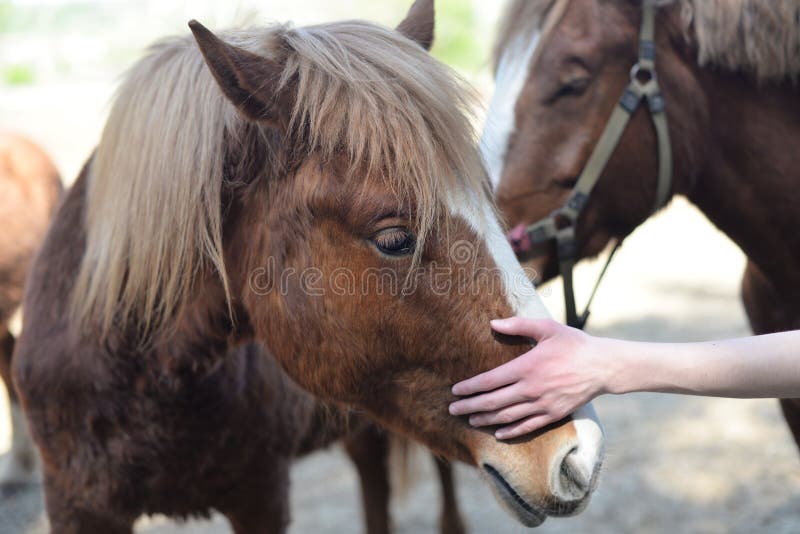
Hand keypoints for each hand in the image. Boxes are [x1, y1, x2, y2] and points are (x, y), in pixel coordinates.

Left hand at [449, 318, 608, 439]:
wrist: (603, 366)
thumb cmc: (574, 344)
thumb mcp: (547, 327)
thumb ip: (518, 325)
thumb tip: (493, 323)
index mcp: (526, 367)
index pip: (489, 381)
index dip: (470, 387)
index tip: (455, 391)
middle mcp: (531, 389)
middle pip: (492, 402)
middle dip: (469, 406)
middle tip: (451, 410)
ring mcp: (542, 405)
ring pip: (507, 417)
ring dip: (485, 419)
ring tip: (470, 420)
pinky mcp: (553, 415)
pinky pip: (527, 427)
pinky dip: (511, 431)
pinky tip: (498, 433)